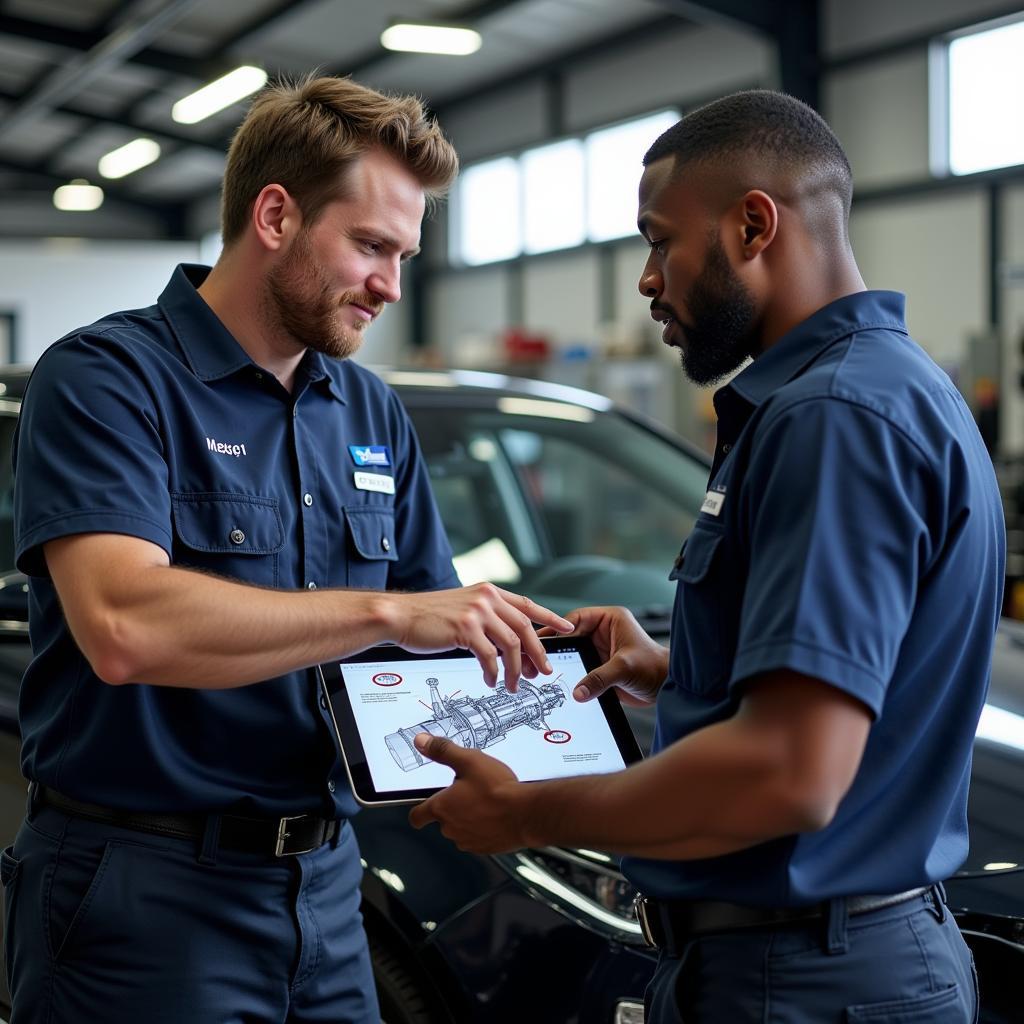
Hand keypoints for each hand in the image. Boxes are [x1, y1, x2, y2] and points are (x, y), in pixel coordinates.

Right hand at [385, 584, 574, 689]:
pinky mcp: (465, 629)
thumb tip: (506, 639)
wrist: (398, 615)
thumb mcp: (463, 607)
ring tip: (513, 685)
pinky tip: (491, 681)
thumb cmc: (427, 616)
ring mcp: (477, 613)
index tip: (567, 628)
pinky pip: (490, 657)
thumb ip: (486, 616)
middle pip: (525, 628)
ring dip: (516, 670)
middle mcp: (487, 598)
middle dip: (538, 654)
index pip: (528, 605)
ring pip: (511, 646)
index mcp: (489, 592)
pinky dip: (494, 673)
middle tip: (544, 673)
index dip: (550, 618)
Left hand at [408, 734, 529, 852]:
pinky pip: (478, 837)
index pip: (417, 817)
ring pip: (461, 829)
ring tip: (486, 801)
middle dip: (453, 807)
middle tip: (470, 790)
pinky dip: (484, 828)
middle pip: (443, 820)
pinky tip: (497, 814)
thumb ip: (443, 751)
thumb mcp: (469, 761)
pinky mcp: (485, 848)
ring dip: (468, 818)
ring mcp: (468, 841)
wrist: (525, 813)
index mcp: (442, 808)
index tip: (422, 808)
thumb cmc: (497, 789)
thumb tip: (421, 741)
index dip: (418, 812)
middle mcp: (451, 828)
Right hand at [541, 606, 667, 705]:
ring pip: (572, 652)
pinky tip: (556, 680)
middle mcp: (602, 632)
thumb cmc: (654, 667)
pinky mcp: (599, 667)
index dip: (558, 628)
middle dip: (555, 646)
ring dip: (560, 661)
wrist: (666, 687)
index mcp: (610, 620)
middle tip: (537, 655)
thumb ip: (600, 678)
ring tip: (541, 669)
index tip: (543, 638)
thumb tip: (578, 691)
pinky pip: (578, 668)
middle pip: (570, 636)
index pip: (577, 619)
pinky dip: (569, 674)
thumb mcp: (625, 668)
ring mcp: (599, 650)